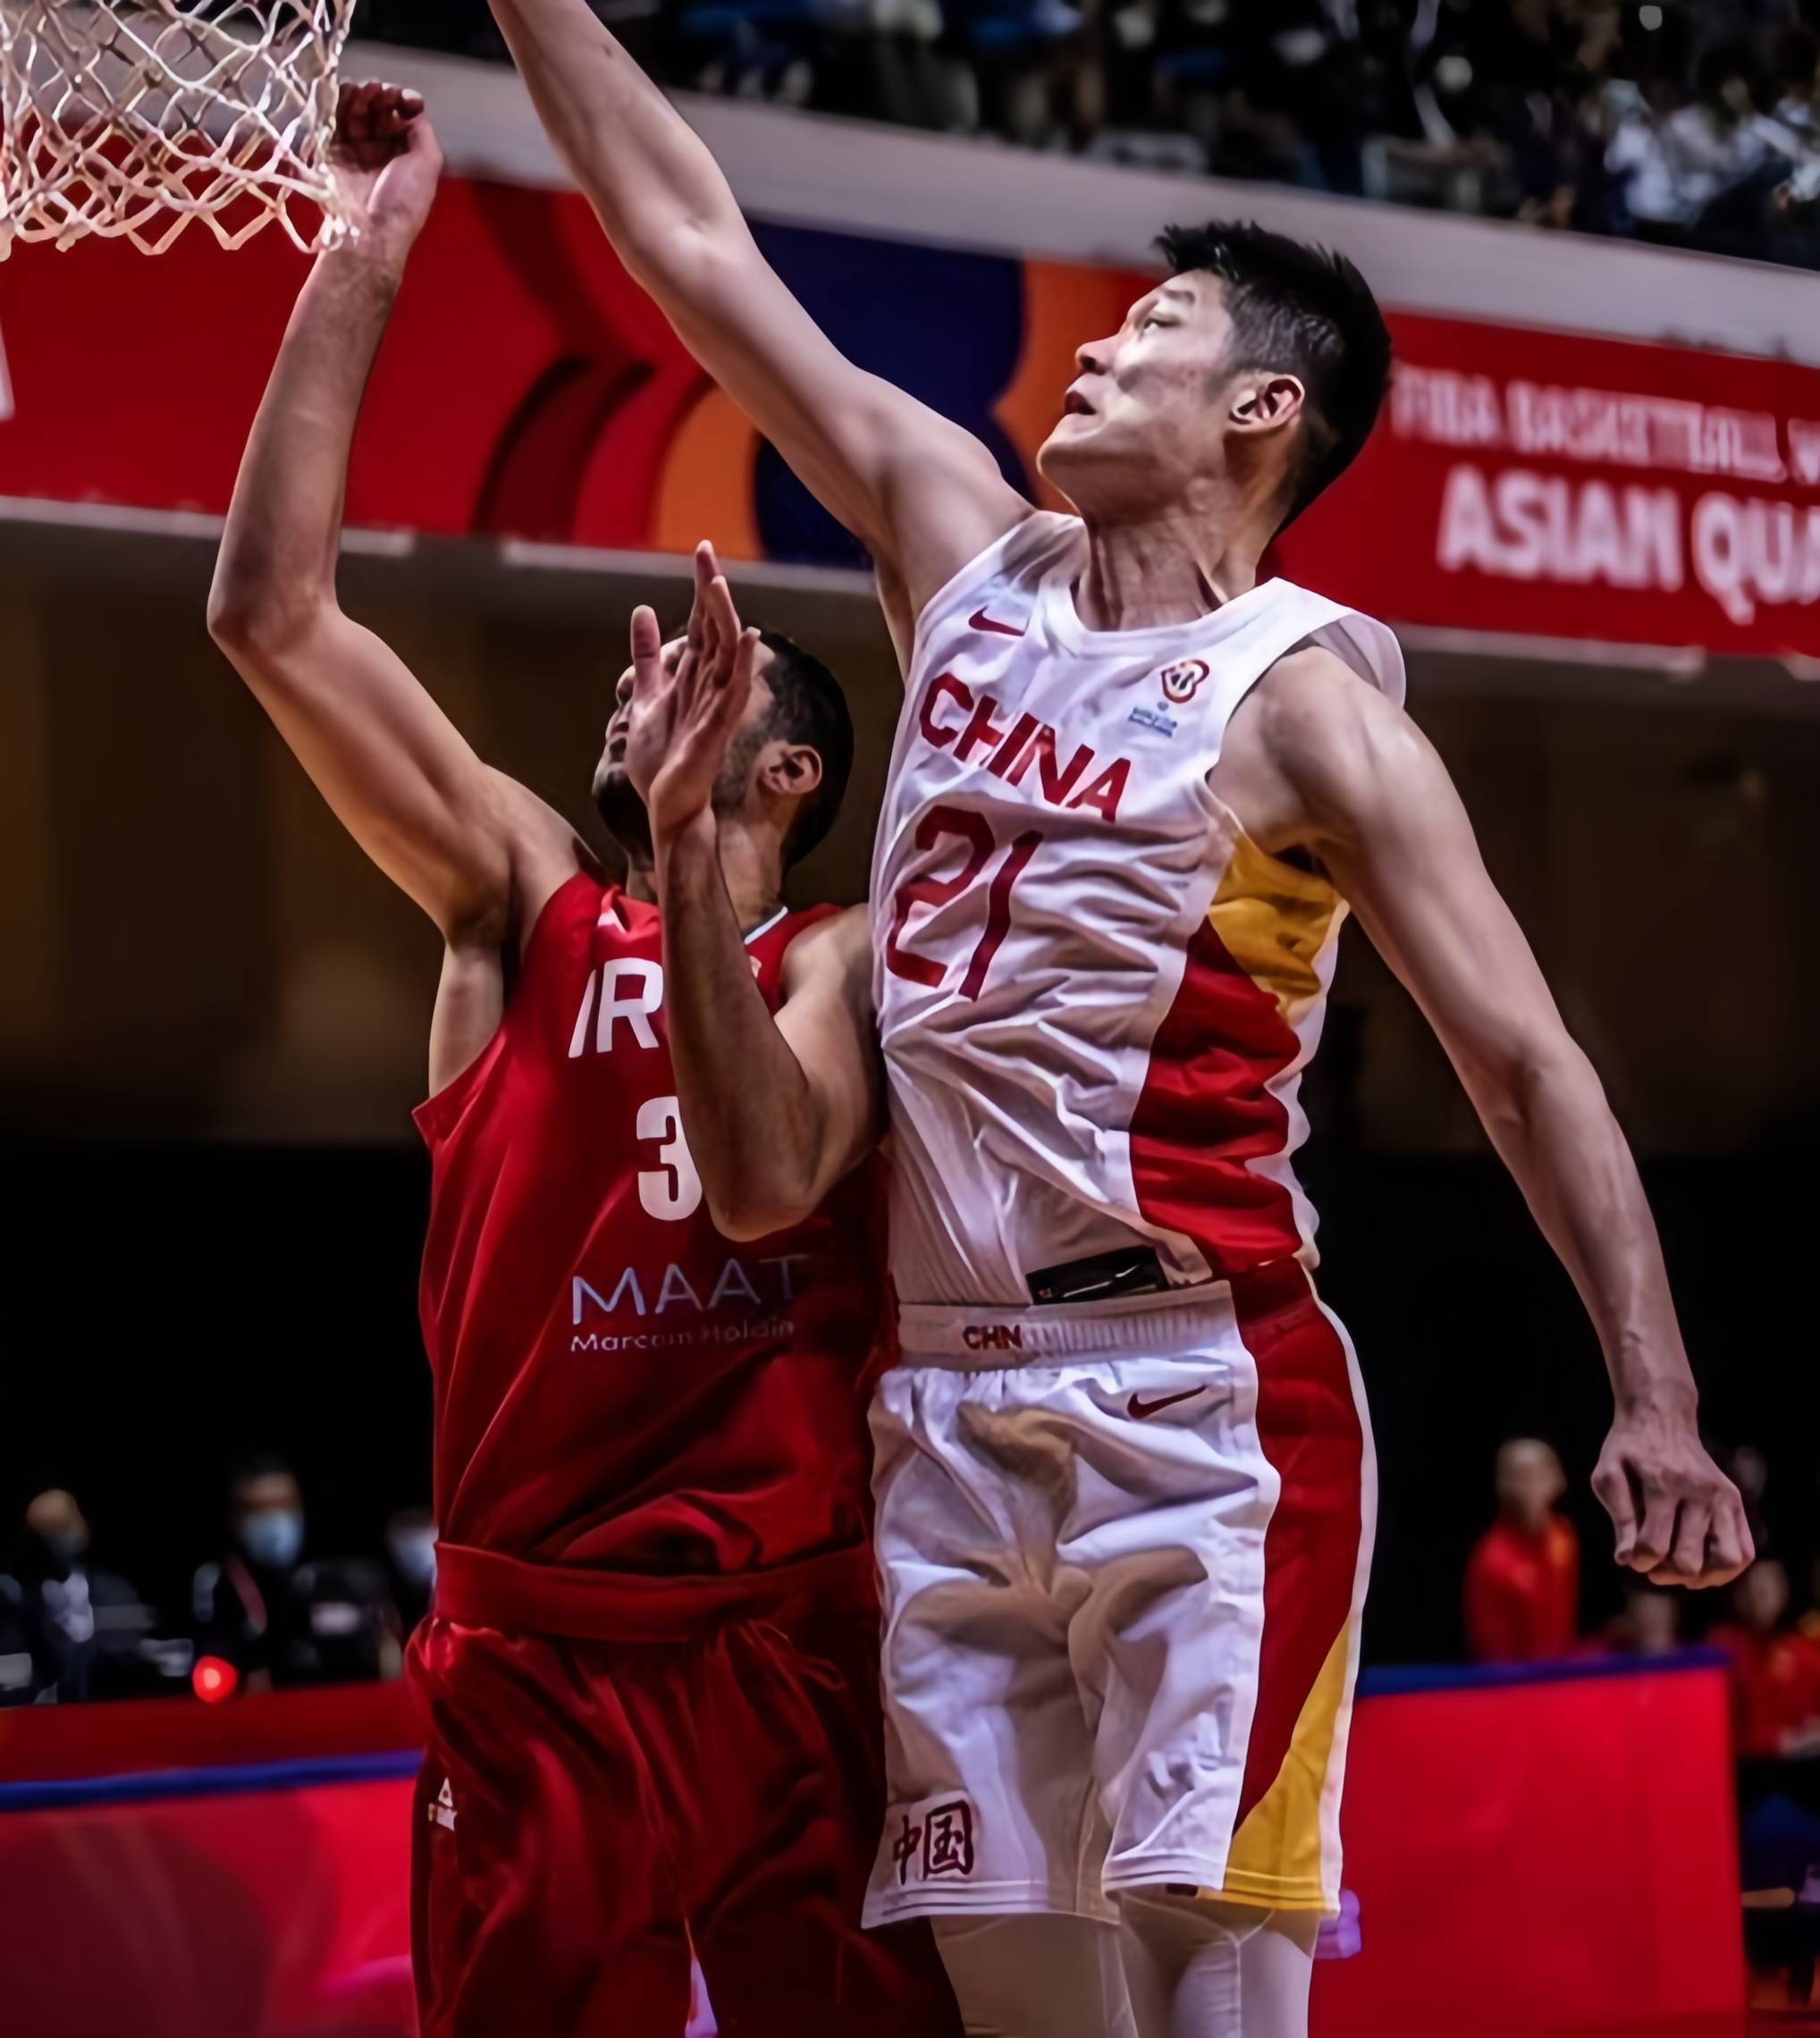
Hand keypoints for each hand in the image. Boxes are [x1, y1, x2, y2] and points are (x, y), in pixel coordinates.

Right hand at [329, 83, 442, 267]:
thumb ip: (423, 129)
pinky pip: (330, 121)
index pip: (401, 115)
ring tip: (363, 92)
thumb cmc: (403, 201)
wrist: (368, 232)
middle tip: (377, 92)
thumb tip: (410, 104)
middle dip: (378, 95)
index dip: (401, 100)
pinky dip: (337, 104)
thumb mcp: (429, 162)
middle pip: (376, 109)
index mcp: (405, 155)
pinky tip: (346, 97)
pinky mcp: (330, 153)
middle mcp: (380, 151)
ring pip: (353, 111)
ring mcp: (354, 151)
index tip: (402, 98)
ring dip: (359, 95)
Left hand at [625, 542, 760, 842]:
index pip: (702, 621)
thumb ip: (647, 657)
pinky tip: (748, 637)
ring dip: (725, 618)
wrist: (666, 804)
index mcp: (694, 675)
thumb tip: (643, 611)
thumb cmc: (661, 757)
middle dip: (711, 590)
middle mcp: (710, 685)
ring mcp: (717, 706)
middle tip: (706, 552)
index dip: (701, 587)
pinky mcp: (718, 730)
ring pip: (726, 654)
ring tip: (719, 584)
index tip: (702, 550)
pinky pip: (734, 693)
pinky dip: (741, 665)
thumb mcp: (644, 696)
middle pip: (716, 628)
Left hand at [1592, 1411, 1752, 1588]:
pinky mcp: (1734, 1501)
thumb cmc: (1628, 1450)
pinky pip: (1744, 1551)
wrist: (1661, 1418)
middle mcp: (1699, 1491)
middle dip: (1665, 1572)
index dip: (1639, 1561)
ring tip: (1679, 1570)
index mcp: (1663, 1483)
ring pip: (1726, 1560)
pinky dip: (1726, 1570)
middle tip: (1652, 1565)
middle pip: (1690, 1559)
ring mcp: (1722, 1496)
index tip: (1631, 1557)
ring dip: (1701, 1577)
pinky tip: (1702, 1567)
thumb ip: (1620, 1517)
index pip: (1654, 1545)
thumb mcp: (1608, 1475)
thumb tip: (1626, 1560)